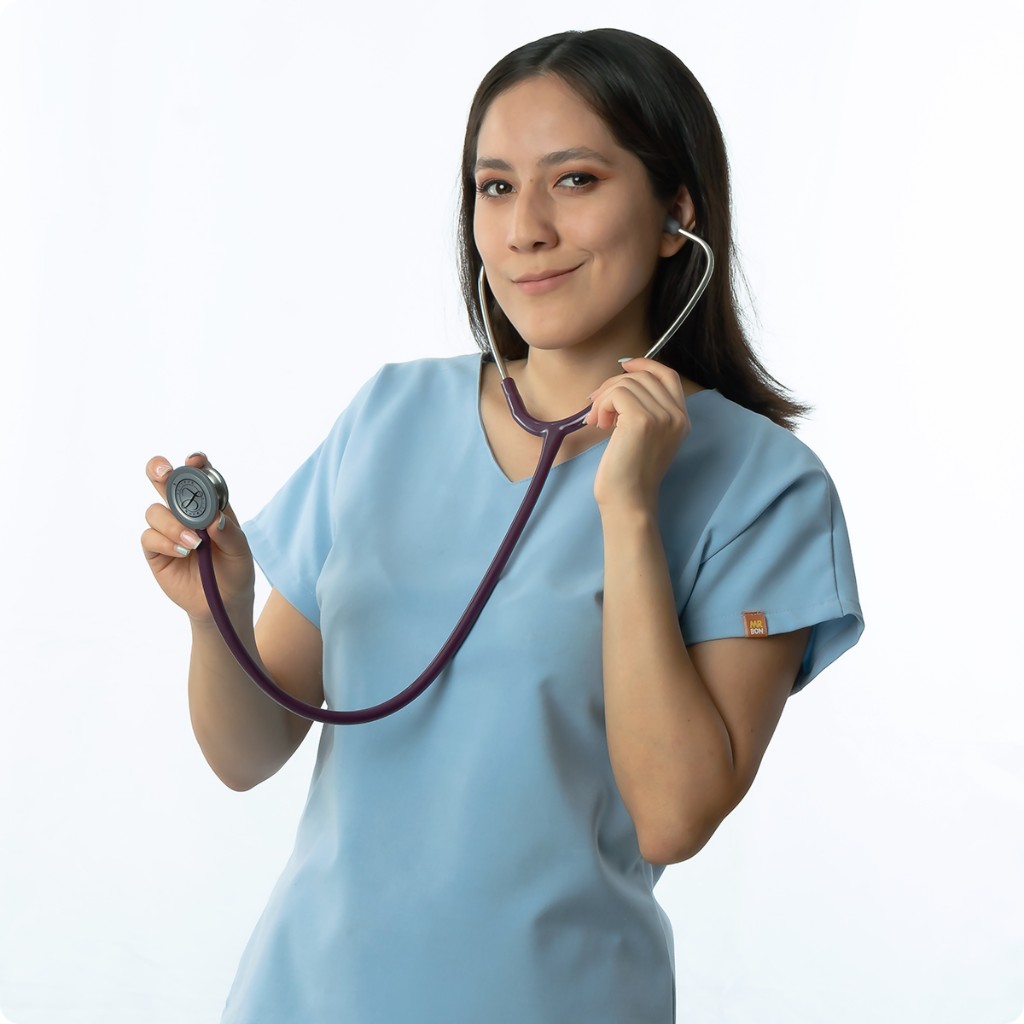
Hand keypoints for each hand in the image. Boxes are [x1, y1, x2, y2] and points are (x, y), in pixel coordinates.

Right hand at [141, 452, 255, 623]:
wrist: (223, 605)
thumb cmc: (235, 572)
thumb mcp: (241, 553)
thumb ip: (230, 534)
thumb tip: (214, 519)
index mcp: (209, 505)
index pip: (199, 476)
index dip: (195, 464)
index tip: (194, 460)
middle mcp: (185, 513)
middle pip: (164, 482)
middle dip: (160, 471)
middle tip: (164, 472)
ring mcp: (168, 530)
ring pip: (155, 511)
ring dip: (172, 524)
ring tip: (193, 543)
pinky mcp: (155, 550)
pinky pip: (149, 537)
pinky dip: (165, 541)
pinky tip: (182, 553)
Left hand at [586, 358, 690, 512]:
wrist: (628, 501)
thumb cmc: (629, 473)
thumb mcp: (644, 436)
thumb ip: (643, 408)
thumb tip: (622, 377)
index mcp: (681, 419)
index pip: (667, 375)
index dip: (645, 364)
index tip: (623, 366)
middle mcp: (677, 416)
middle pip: (643, 376)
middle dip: (613, 385)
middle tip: (596, 405)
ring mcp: (662, 417)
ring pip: (626, 383)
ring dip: (603, 398)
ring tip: (598, 421)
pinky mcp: (642, 420)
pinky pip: (616, 393)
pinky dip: (602, 404)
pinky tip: (600, 424)